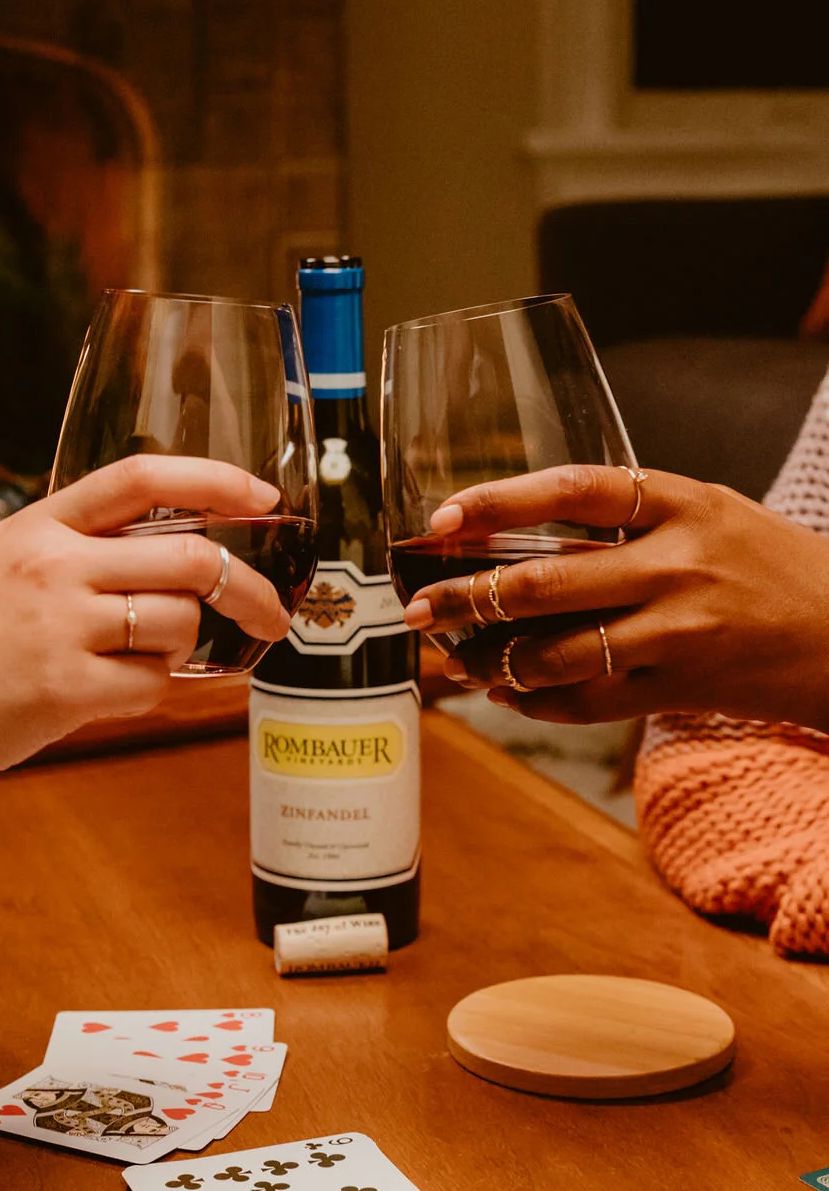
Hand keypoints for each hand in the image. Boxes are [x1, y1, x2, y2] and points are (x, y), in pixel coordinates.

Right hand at [0, 455, 289, 799]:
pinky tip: (104, 693)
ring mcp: (59, 626)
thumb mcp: (1, 569)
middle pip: (190, 555)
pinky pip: (155, 684)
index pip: (142, 478)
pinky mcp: (65, 689)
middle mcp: (52, 565)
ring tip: (130, 662)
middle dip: (249, 588)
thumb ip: (77, 553)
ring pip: (180, 623)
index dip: (215, 479)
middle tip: (272, 613)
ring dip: (178, 648)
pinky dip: (148, 692)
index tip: (262, 495)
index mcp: (39, 526)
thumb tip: (178, 558)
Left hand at [401, 464, 828, 730]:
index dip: (499, 501)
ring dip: (493, 659)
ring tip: (453, 657)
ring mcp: (680, 631)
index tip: (443, 517)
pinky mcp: (682, 688)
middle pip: (547, 578)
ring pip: (559, 650)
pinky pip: (590, 700)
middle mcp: (678, 563)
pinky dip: (539, 700)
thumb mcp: (714, 513)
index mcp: (684, 503)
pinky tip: (508, 693)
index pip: (572, 490)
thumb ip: (635, 514)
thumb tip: (529, 526)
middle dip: (466, 596)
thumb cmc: (774, 567)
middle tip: (416, 606)